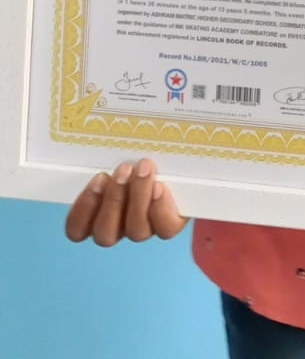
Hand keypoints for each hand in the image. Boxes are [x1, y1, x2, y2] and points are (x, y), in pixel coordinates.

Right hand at [65, 158, 188, 245]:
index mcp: (96, 212)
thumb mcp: (116, 152)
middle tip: (122, 169)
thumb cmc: (134, 152)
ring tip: (143, 168)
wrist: (179, 160)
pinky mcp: (169, 224)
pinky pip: (165, 228)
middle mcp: (118, 226)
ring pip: (136, 231)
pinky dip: (161, 209)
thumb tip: (72, 123)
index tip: (97, 179)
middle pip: (105, 234)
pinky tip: (161, 186)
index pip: (77, 229)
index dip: (82, 211)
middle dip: (112, 201)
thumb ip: (100, 153)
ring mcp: (144, 227)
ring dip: (138, 198)